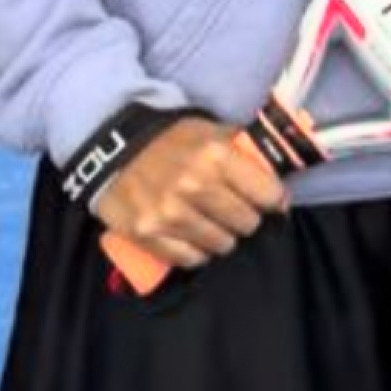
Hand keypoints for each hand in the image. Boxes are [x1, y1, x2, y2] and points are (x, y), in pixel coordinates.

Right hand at [90, 112, 287, 273]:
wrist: (110, 149)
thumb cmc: (168, 140)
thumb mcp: (208, 130)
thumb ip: (243, 150)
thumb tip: (281, 183)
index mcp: (215, 155)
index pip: (269, 195)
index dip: (270, 198)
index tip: (263, 199)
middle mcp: (195, 185)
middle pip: (247, 224)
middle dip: (243, 217)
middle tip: (229, 209)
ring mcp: (170, 214)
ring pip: (222, 245)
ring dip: (219, 236)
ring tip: (206, 222)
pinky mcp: (148, 235)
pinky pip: (191, 259)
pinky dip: (194, 251)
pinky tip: (189, 237)